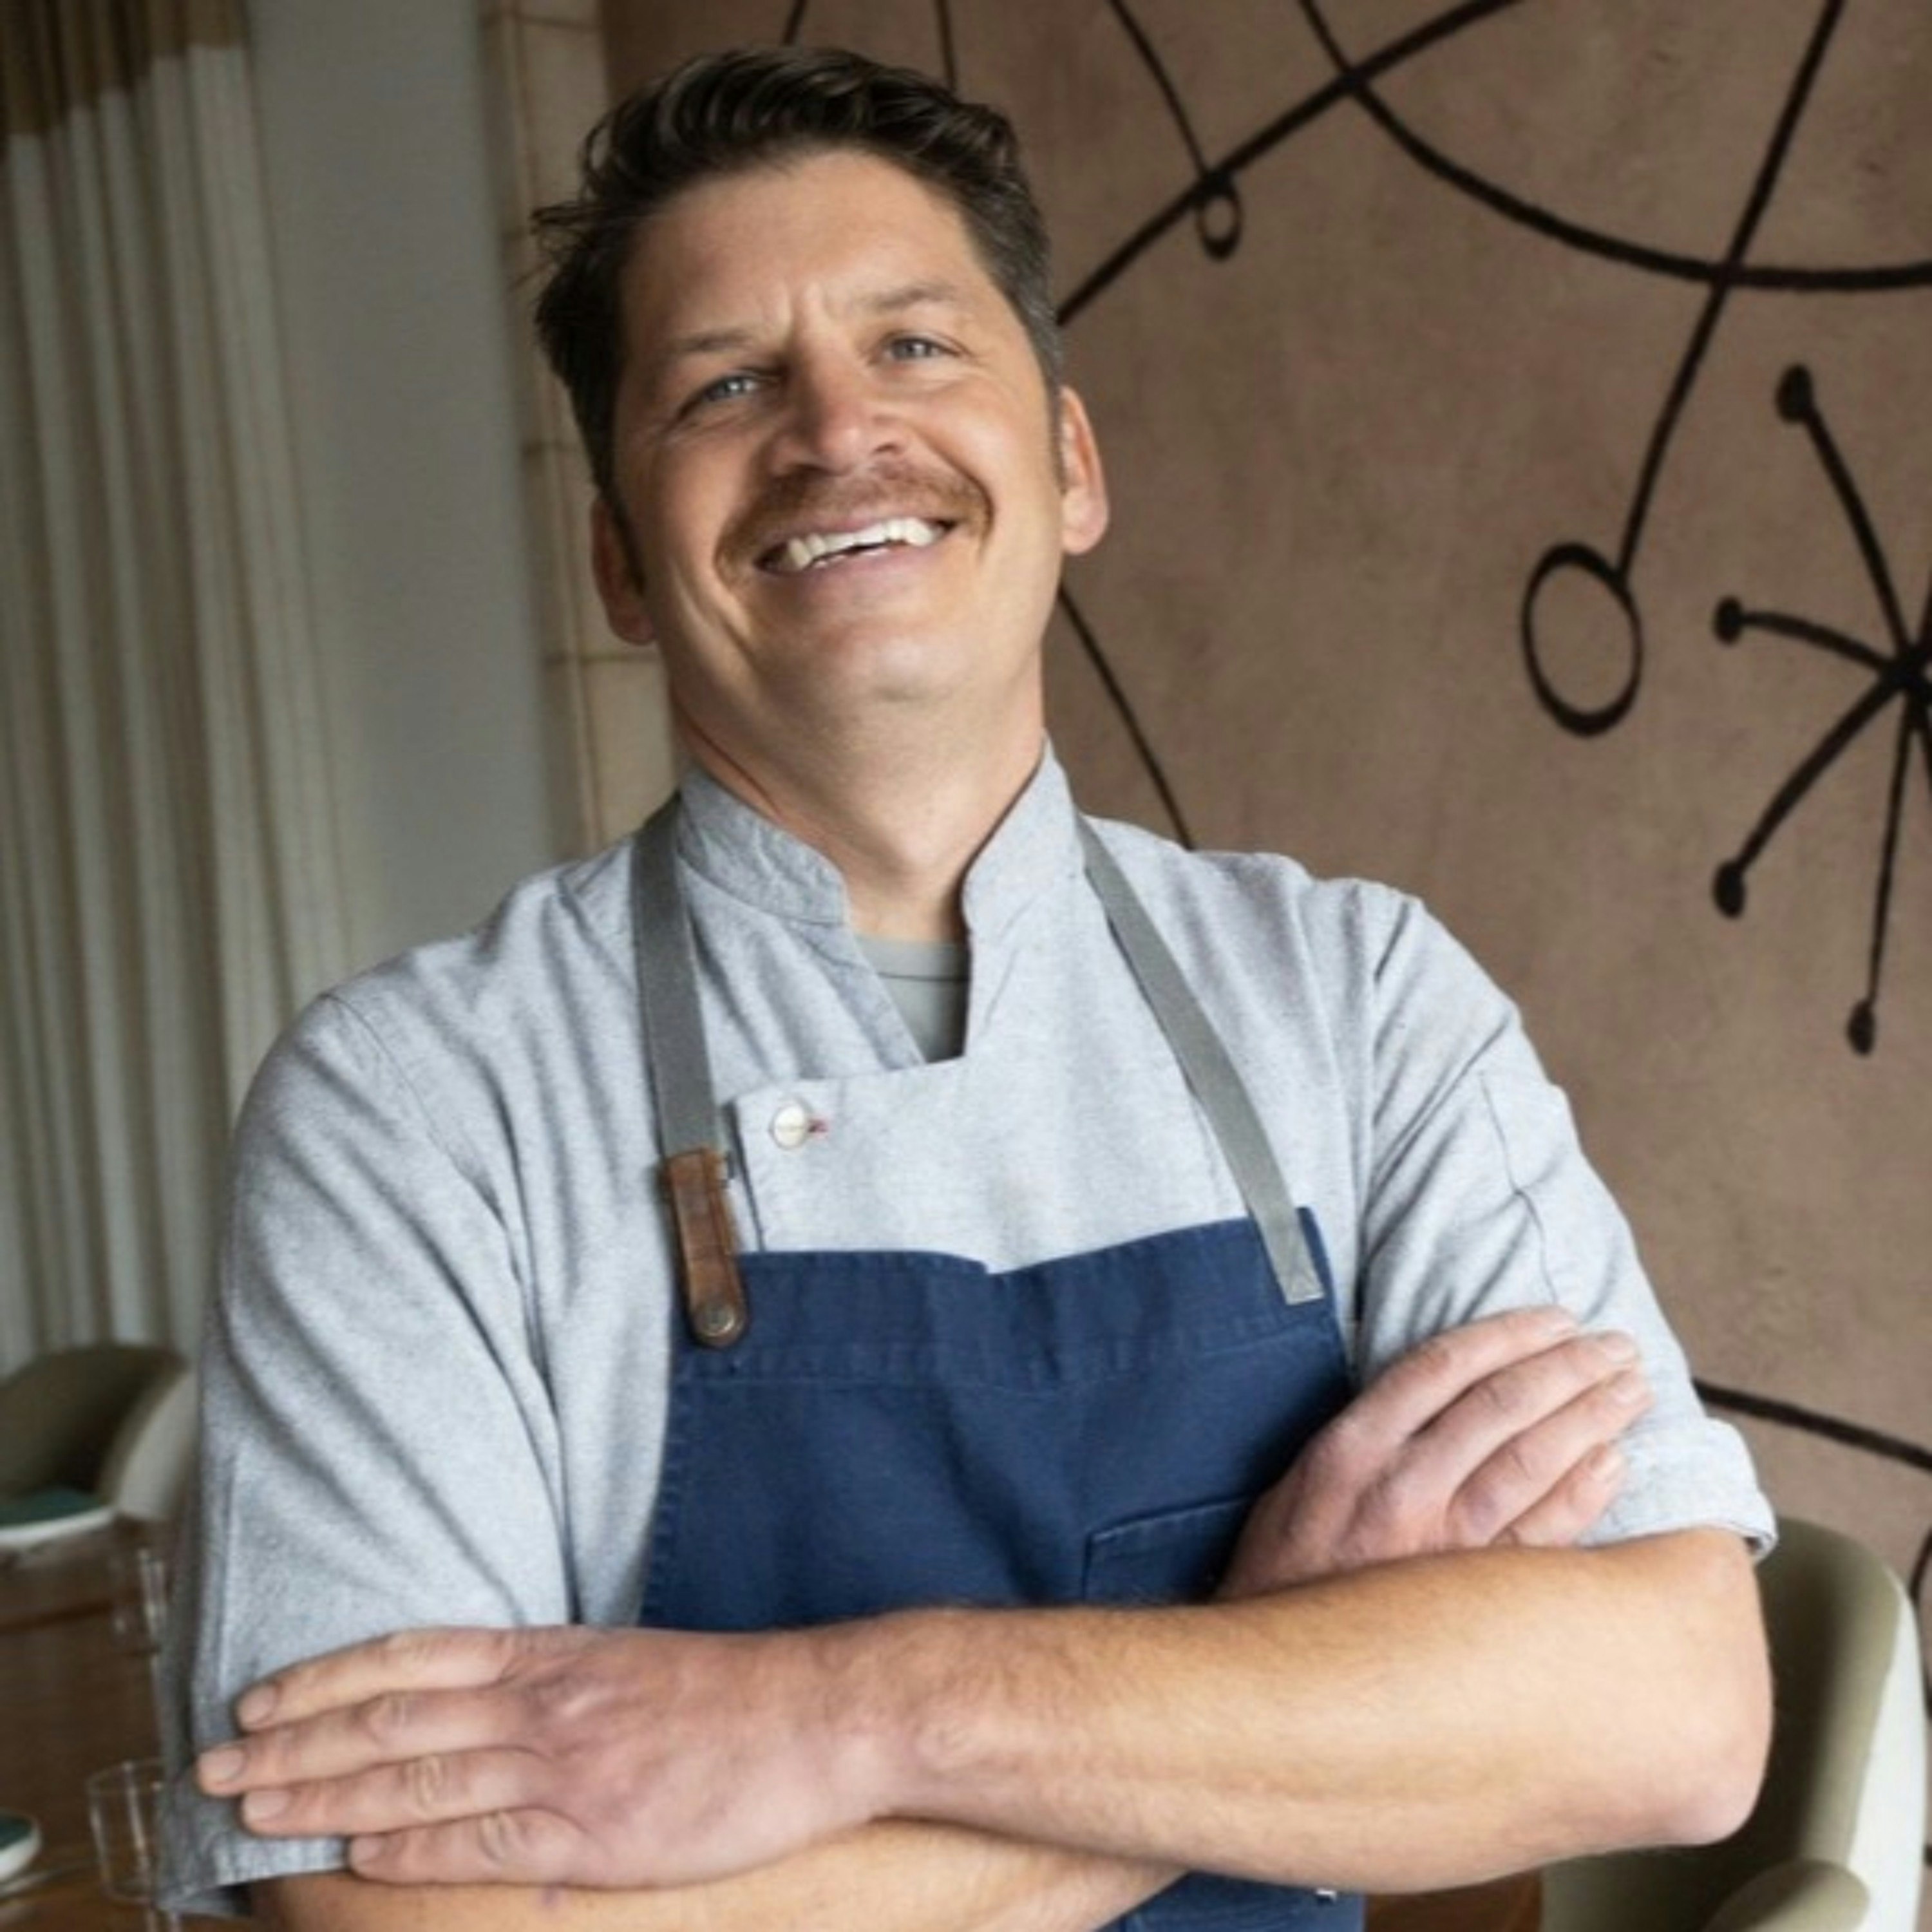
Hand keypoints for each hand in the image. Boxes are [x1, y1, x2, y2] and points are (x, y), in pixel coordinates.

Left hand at [197, 1622, 881, 1888]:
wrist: (818, 1717)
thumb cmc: (729, 1695)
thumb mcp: (630, 1662)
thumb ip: (553, 1682)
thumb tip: (481, 1707)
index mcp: (554, 1653)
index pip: (413, 1657)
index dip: (329, 1677)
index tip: (261, 1697)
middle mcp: (545, 1702)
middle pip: (395, 1719)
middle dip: (296, 1742)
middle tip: (214, 1763)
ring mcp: (566, 1767)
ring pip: (419, 1781)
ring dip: (326, 1797)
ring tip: (252, 1808)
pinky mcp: (594, 1833)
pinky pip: (481, 1840)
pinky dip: (408, 1849)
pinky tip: (354, 1858)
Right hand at [1220, 1307, 1648, 1598]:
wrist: (1281, 1680)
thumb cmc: (1287, 1573)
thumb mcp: (1298, 1483)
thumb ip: (1364, 1437)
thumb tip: (1434, 1388)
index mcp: (1351, 1450)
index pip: (1442, 1367)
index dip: (1507, 1335)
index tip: (1554, 1317)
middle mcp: (1400, 1488)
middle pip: (1502, 1406)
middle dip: (1567, 1367)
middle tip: (1615, 1346)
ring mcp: (1443, 1546)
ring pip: (1532, 1462)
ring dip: (1592, 1417)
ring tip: (1631, 1389)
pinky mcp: (1476, 1599)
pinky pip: (1545, 1538)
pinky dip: (1584, 1494)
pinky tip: (1615, 1463)